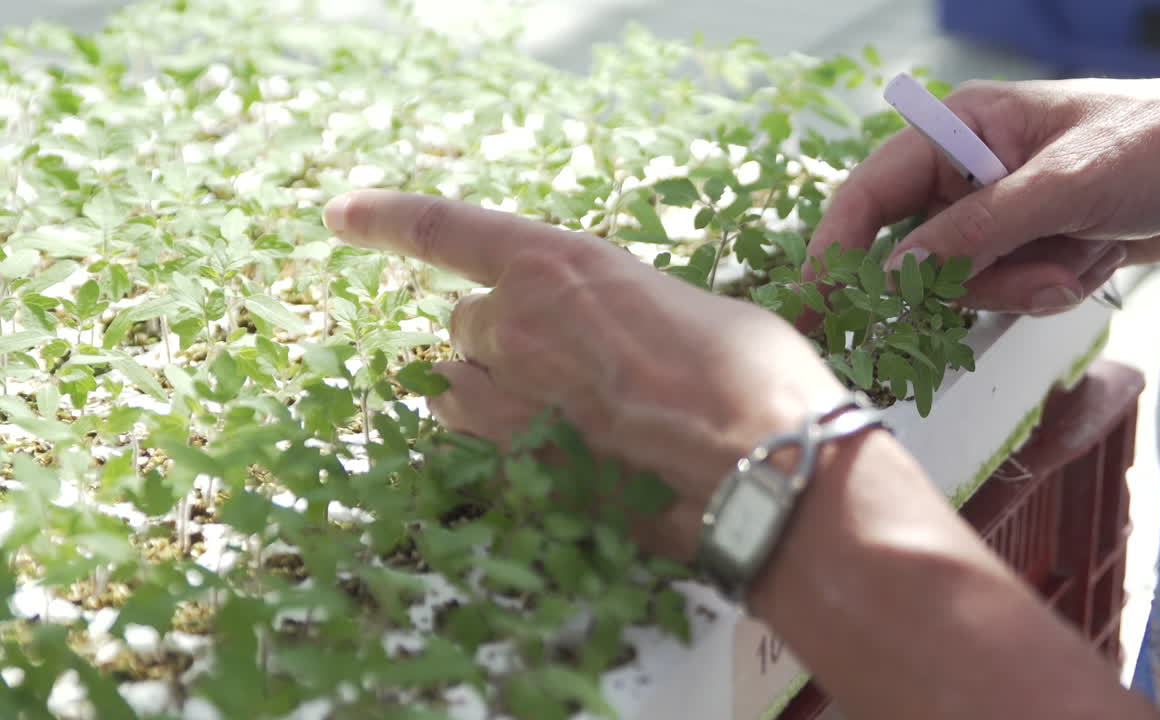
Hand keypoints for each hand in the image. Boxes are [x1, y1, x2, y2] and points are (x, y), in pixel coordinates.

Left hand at [323, 190, 849, 560]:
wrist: (761, 466)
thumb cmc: (747, 375)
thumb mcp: (677, 306)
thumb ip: (612, 308)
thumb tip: (604, 335)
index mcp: (558, 265)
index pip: (444, 230)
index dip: (384, 218)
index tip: (339, 214)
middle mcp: (514, 324)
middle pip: (463, 326)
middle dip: (499, 339)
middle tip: (569, 366)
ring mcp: (506, 402)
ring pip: (455, 389)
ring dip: (489, 393)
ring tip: (562, 415)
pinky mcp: (512, 470)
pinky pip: (475, 447)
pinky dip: (501, 447)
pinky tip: (562, 458)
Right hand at [808, 77, 1159, 313]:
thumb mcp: (1061, 185)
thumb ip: (971, 233)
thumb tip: (890, 278)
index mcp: (961, 127)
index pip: (871, 190)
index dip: (836, 246)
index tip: (818, 302)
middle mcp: (968, 169)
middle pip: (916, 249)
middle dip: (969, 278)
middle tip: (1028, 277)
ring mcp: (999, 212)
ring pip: (965, 281)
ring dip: (1024, 285)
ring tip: (1080, 259)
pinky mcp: (1029, 245)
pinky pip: (1008, 290)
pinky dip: (1050, 288)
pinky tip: (1095, 258)